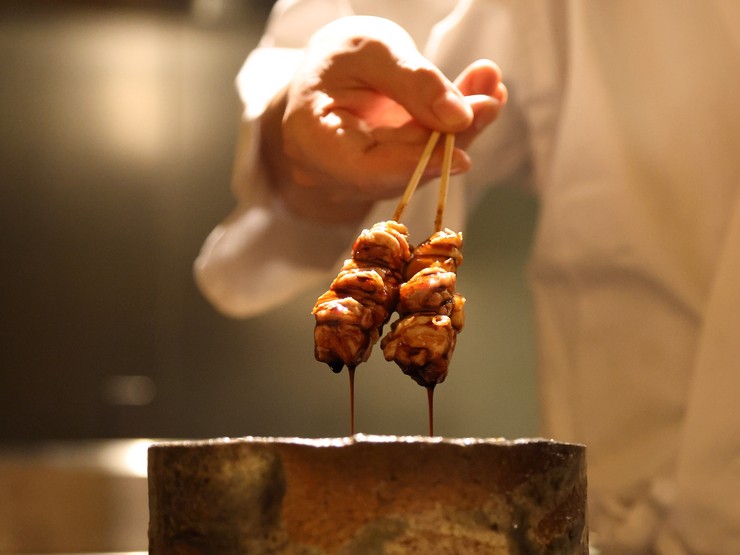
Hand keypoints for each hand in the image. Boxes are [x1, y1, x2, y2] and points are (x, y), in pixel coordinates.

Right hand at [261, 16, 506, 223]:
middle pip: (398, 172)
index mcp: (313, 140)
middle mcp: (333, 172)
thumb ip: (413, 80)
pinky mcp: (388, 177)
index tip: (462, 152)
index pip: (364, 171)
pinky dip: (453, 132)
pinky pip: (424, 160)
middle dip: (450, 139)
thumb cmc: (340, 56)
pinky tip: (480, 99)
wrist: (329, 72)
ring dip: (461, 132)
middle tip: (490, 102)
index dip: (415, 166)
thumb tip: (458, 116)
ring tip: (488, 90)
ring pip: (418, 168)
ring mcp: (361, 180)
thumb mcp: (372, 48)